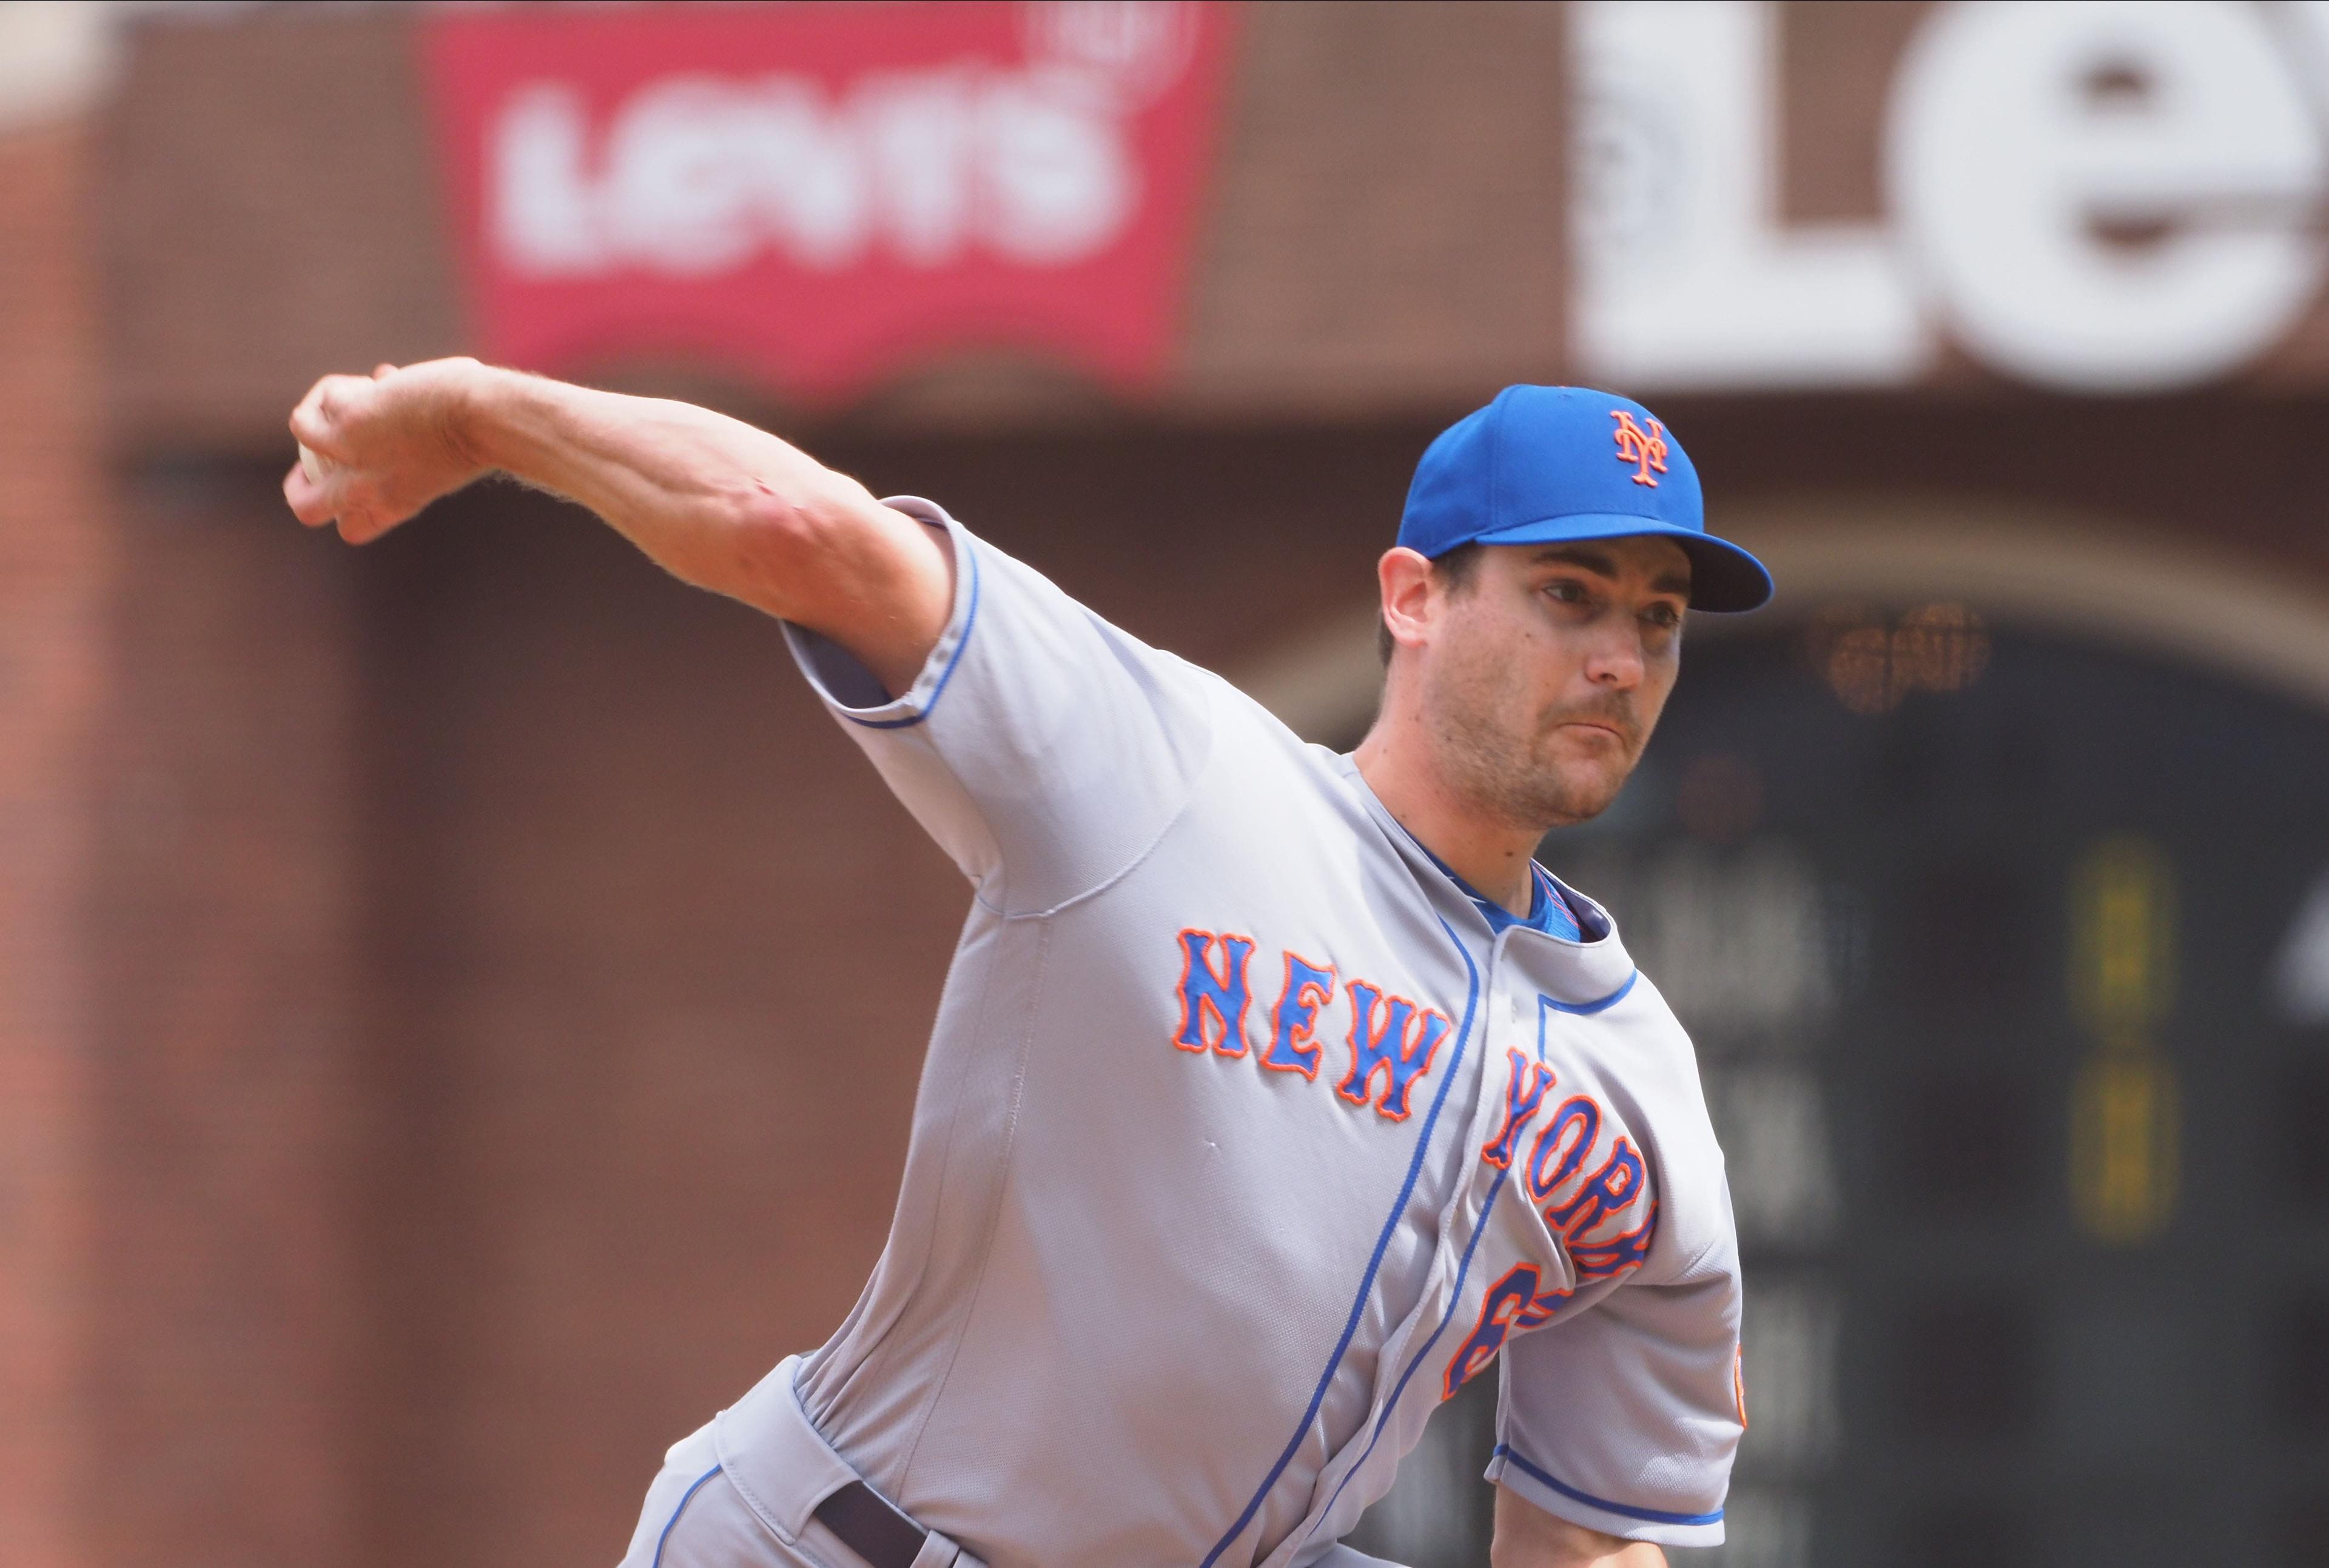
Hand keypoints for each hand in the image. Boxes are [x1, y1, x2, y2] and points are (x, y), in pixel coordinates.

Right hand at [284, 357, 492, 543]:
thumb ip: (411, 448)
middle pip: (306, 507)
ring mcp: (349, 459)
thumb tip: (384, 387)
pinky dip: (336, 390)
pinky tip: (377, 382)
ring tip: (361, 394)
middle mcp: (365, 492)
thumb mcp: (443, 457)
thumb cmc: (481, 435)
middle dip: (301, 481)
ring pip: (301, 439)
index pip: (352, 528)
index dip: (346, 507)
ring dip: (326, 410)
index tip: (358, 476)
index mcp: (394, 506)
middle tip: (321, 449)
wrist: (484, 420)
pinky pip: (317, 404)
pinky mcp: (344, 424)